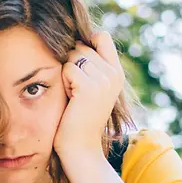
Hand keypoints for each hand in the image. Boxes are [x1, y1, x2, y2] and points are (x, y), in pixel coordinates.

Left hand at [53, 29, 124, 159]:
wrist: (81, 146)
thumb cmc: (79, 117)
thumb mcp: (92, 86)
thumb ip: (91, 63)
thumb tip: (75, 38)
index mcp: (117, 73)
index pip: (101, 36)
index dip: (86, 42)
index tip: (79, 64)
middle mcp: (114, 74)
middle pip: (82, 46)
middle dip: (72, 64)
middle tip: (77, 90)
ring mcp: (104, 79)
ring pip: (73, 56)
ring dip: (67, 74)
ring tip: (75, 95)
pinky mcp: (90, 87)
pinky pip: (67, 69)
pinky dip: (64, 83)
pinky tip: (72, 99)